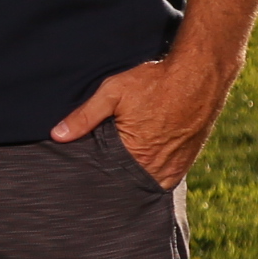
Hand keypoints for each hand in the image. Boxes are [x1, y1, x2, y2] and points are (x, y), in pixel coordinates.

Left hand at [48, 51, 234, 187]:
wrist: (200, 74)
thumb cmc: (155, 82)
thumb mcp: (113, 92)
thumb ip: (84, 116)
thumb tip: (57, 135)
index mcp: (136, 155)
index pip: (108, 178)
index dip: (97, 175)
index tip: (86, 175)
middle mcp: (157, 168)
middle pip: (127, 183)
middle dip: (115, 178)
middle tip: (103, 172)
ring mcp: (175, 167)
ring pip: (146, 182)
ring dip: (134, 177)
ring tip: (123, 166)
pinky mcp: (187, 162)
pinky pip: (164, 177)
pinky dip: (152, 173)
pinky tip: (142, 163)